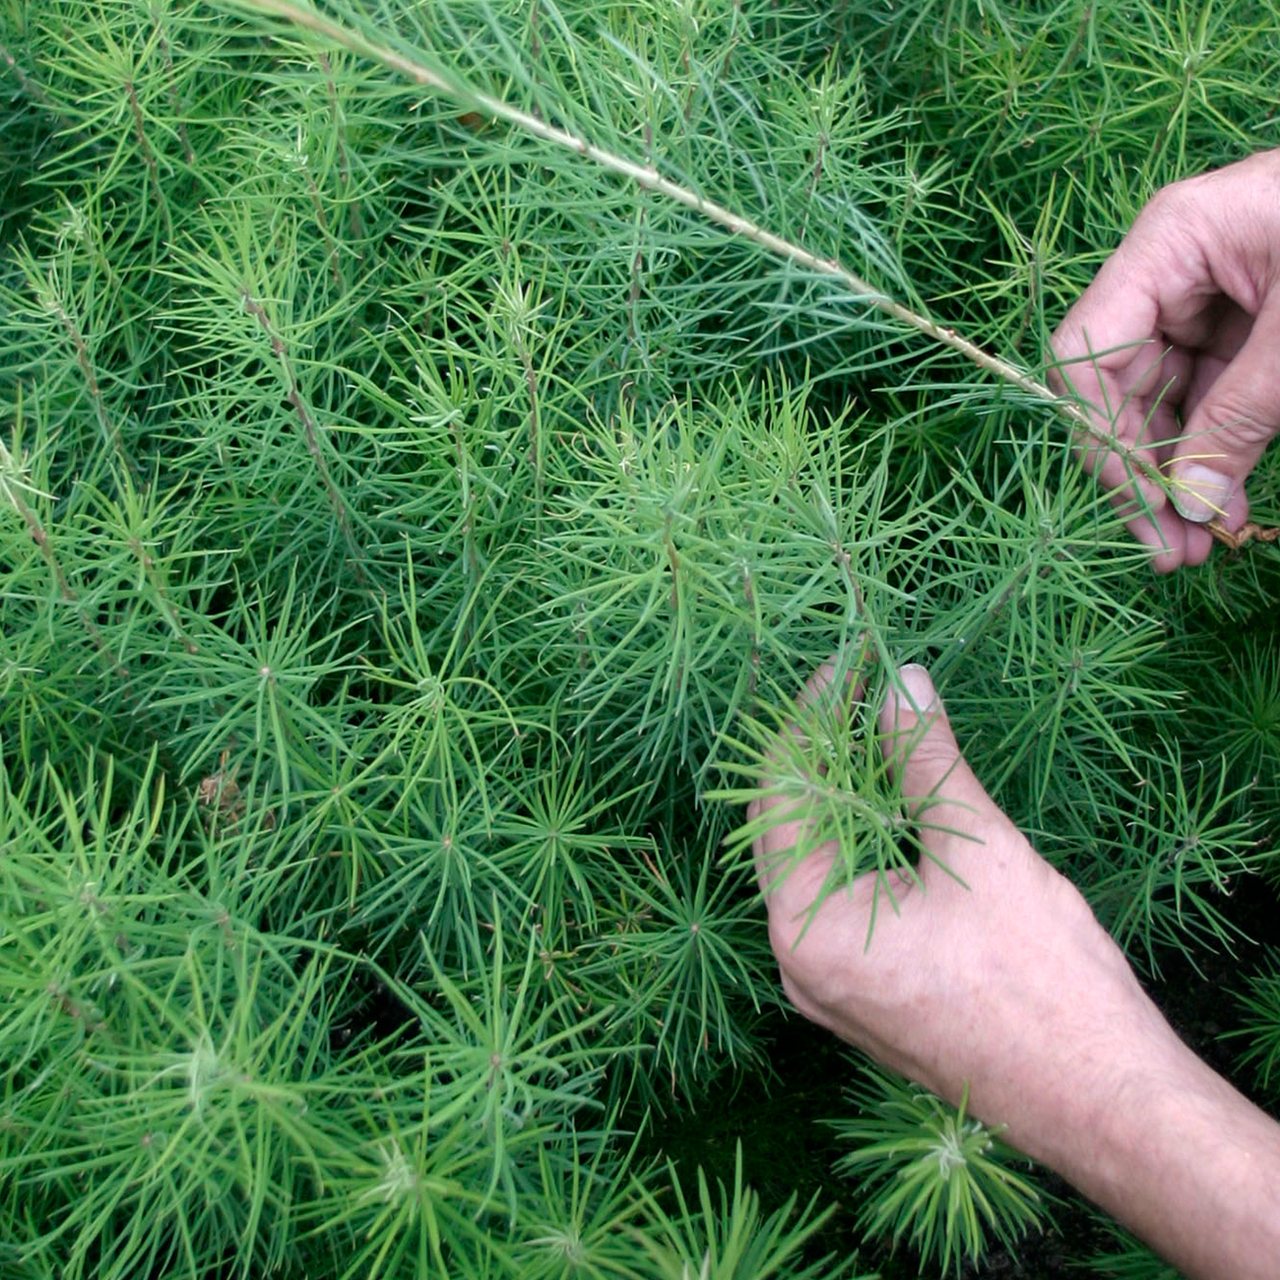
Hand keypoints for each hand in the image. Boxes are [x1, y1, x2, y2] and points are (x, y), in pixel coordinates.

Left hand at [750, 661, 1164, 1160]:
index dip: (809, 720)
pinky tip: (888, 805)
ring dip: (840, 799)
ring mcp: (828, 986)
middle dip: (820, 755)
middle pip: (785, 830)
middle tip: (857, 688)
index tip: (842, 663)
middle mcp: (797, 961)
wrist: (1103, 1101)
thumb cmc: (1039, 980)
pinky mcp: (864, 996)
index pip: (779, 794)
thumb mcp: (977, 851)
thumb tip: (900, 683)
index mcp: (805, 925)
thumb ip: (924, 762)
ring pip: (814, 866)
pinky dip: (858, 848)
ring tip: (872, 731)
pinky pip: (841, 902)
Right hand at [1050, 149, 1279, 570]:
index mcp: (1170, 243)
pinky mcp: (1245, 326)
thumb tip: (1191, 507)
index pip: (1089, 351)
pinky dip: (1215, 452)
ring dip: (1178, 475)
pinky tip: (1223, 504)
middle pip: (1121, 387)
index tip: (1143, 503)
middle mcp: (1172, 272)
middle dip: (1144, 472)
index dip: (1101, 434)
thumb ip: (1242, 416)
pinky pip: (1210, 397)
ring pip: (1164, 403)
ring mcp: (1208, 300)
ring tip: (1200, 542)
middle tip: (1170, 550)